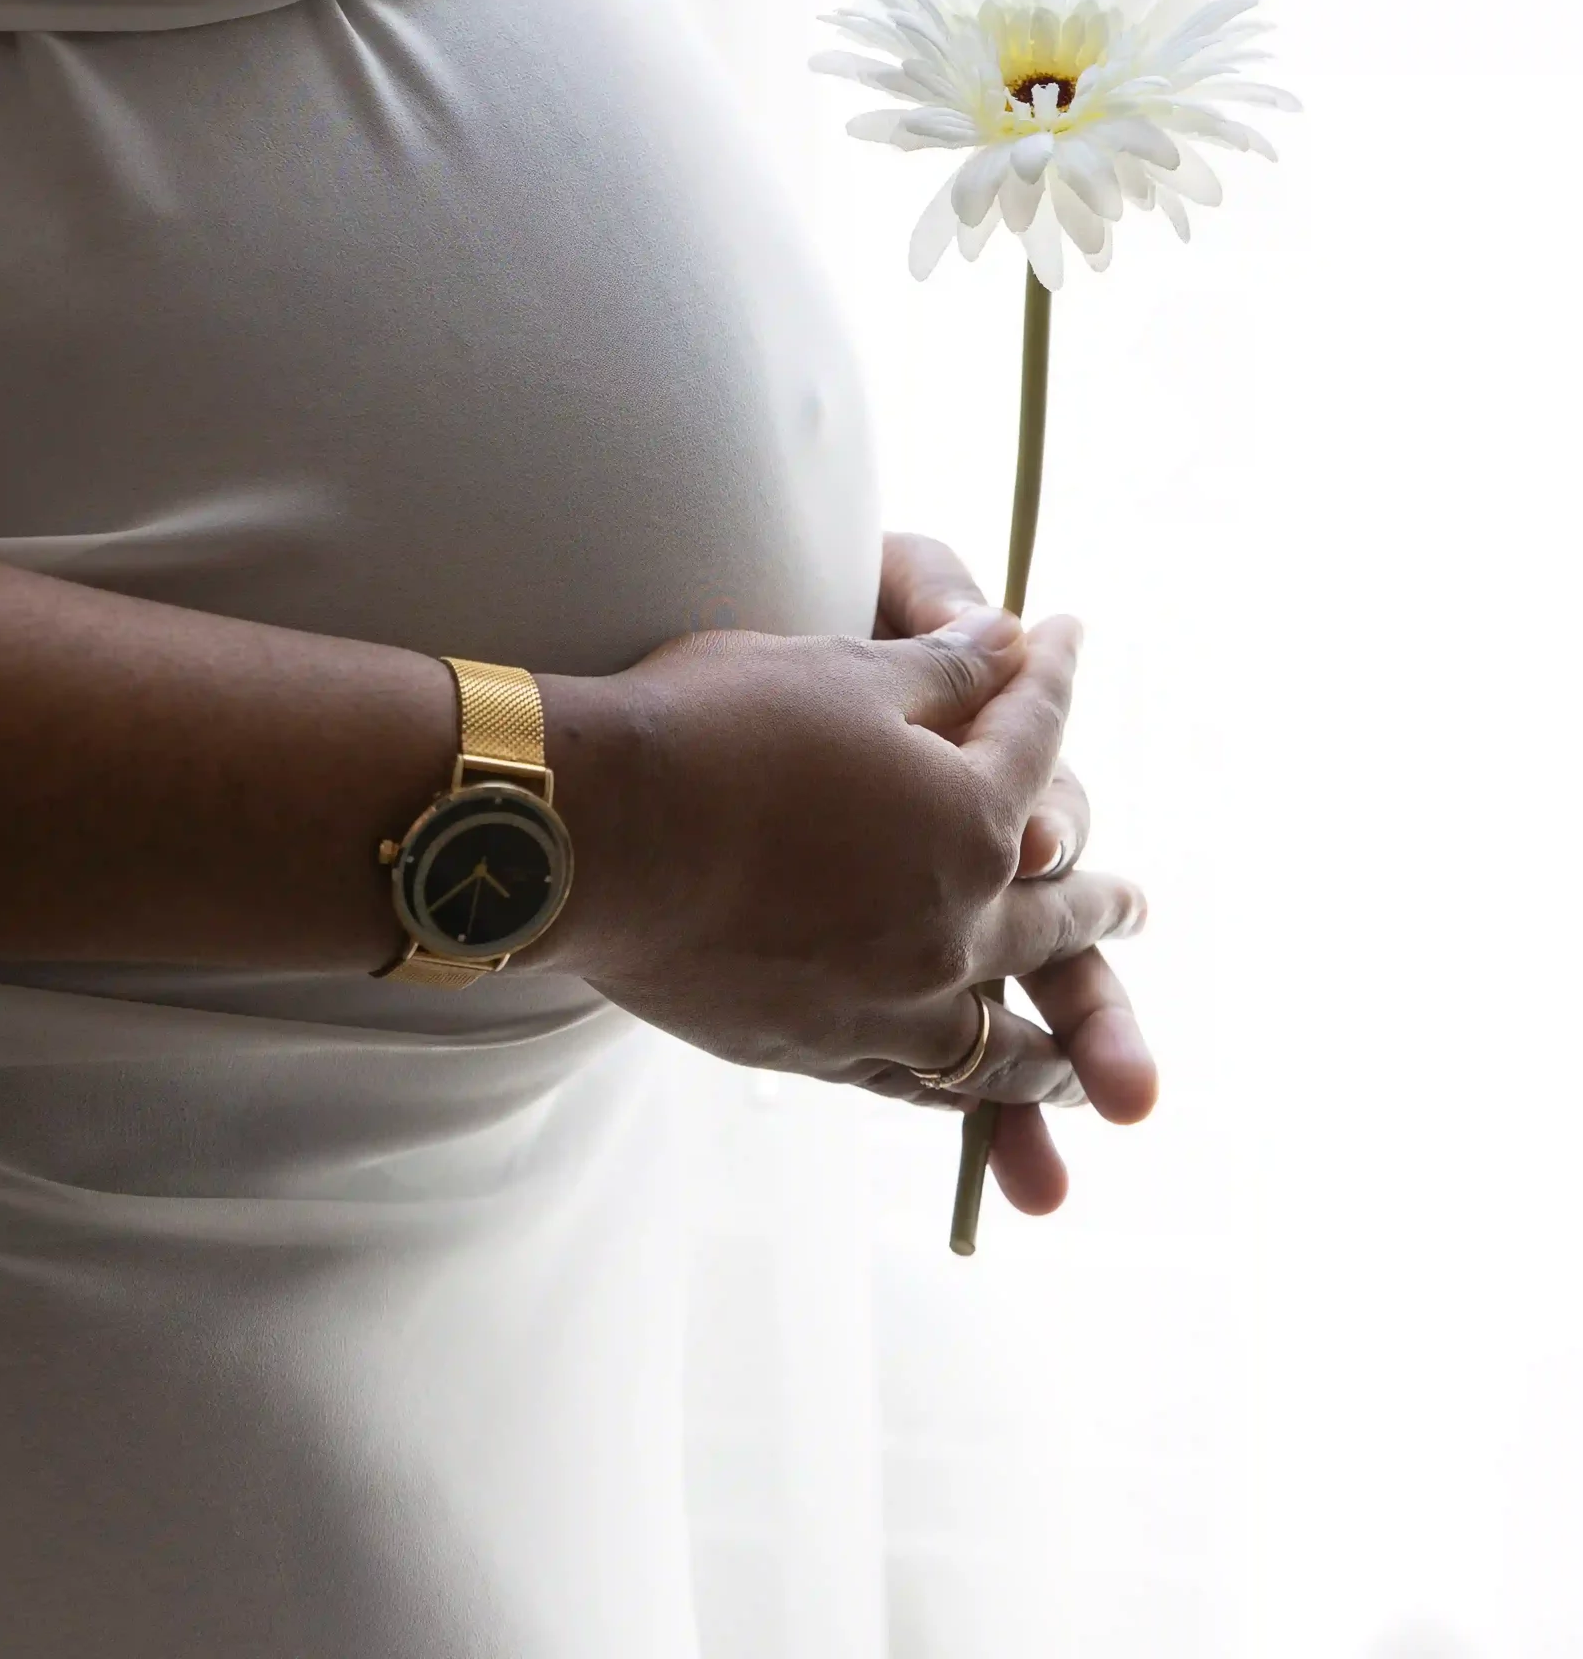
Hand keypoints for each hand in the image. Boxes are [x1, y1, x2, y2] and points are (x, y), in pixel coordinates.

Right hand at [536, 574, 1153, 1217]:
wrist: (592, 833)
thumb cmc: (713, 730)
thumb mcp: (842, 669)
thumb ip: (943, 664)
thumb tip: (1009, 637)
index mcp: (974, 818)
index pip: (1035, 739)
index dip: (1051, 678)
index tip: (1070, 640)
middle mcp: (954, 922)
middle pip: (1052, 913)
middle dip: (1099, 904)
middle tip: (1136, 908)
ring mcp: (890, 997)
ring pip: (1002, 1038)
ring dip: (1057, 1046)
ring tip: (1087, 1070)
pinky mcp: (820, 1045)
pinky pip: (917, 1080)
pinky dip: (958, 1087)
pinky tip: (964, 1089)